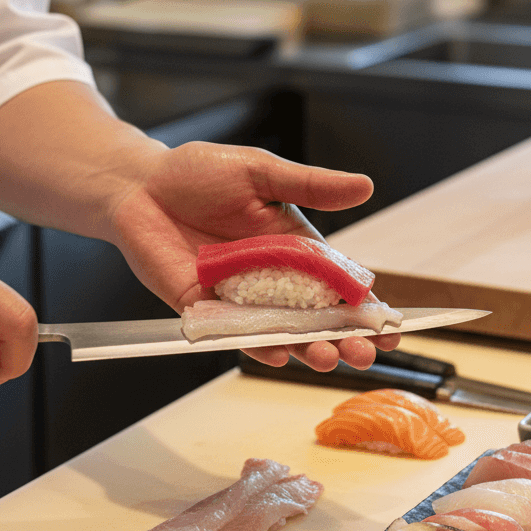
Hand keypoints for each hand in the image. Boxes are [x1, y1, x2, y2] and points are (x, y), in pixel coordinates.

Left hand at [106, 141, 401, 371]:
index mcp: (295, 247)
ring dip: (306, 348)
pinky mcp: (203, 308)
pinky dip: (255, 344)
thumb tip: (364, 185)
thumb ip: (310, 186)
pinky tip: (278, 353)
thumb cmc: (199, 172)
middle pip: (316, 318)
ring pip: (280, 332)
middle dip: (343, 337)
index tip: (392, 327)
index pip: (340, 284)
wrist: (139, 184)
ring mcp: (239, 297)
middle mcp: (272, 278)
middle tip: (365, 354)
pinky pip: (233, 333)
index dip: (366, 307)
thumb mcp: (262, 172)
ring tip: (329, 358)